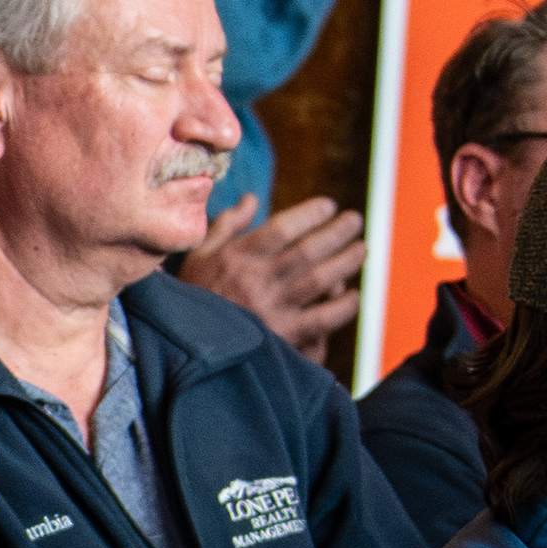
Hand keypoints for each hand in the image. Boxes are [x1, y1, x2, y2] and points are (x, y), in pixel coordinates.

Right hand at [179, 193, 363, 360]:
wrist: (185, 349)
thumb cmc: (193, 297)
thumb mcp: (198, 256)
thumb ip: (226, 224)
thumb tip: (252, 198)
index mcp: (236, 258)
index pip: (283, 227)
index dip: (311, 213)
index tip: (328, 205)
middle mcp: (256, 281)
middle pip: (309, 249)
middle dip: (338, 231)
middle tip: (354, 220)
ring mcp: (272, 309)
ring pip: (322, 278)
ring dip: (348, 261)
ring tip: (362, 249)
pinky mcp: (283, 337)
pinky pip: (324, 318)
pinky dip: (344, 305)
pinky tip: (352, 294)